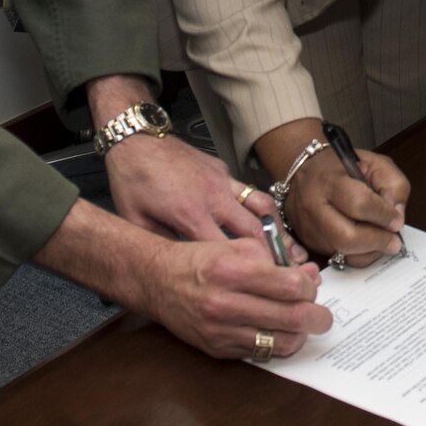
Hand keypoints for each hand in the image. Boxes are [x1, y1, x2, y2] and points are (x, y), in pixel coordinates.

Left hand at [106, 131, 299, 256]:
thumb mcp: (137, 220)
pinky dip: (261, 208)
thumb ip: (161, 245)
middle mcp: (213, 197)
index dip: (248, 270)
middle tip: (290, 272)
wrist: (137, 140)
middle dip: (275, 253)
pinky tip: (267, 221)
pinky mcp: (223, 170)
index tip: (262, 285)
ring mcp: (222, 181)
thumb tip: (177, 270)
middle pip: (254, 230)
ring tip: (292, 248)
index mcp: (190, 214)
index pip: (227, 250)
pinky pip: (249, 190)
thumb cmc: (133, 180)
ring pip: (261, 206)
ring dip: (277, 229)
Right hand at [143, 237, 331, 361]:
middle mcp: (226, 303)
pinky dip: (274, 343)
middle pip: (291, 318)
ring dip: (299, 335)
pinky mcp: (218, 349)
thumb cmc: (200, 261)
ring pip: (279, 343)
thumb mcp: (236, 246)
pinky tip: (276, 331)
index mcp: (233, 271)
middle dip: (317, 318)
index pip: (290, 286)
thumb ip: (275, 259)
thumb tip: (308, 275)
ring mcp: (221, 330)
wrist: (159, 282)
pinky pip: (259, 353)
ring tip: (301, 324)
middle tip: (323, 316)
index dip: (309, 287)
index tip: (310, 284)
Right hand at [280, 143, 409, 266]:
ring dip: (369, 253)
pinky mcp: (309, 243)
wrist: (304, 171)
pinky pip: (337, 258)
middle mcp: (314, 206)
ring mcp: (309, 228)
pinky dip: (358, 256)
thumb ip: (393, 185)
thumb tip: (397, 217)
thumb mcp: (374, 163)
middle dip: (377, 242)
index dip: (384, 215)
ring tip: (383, 243)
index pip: (359, 203)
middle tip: (394, 242)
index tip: (397, 220)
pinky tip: (368, 246)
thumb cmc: (341, 166)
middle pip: (347, 237)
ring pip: (342, 253)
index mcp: (330, 180)